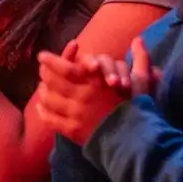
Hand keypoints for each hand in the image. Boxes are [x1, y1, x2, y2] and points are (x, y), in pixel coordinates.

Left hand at [34, 37, 150, 145]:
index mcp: (96, 83)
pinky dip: (43, 112)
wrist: (136, 142)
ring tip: (42, 87)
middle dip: (44, 73)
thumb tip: (138, 39)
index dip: (52, 61)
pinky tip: (41, 107)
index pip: (66, 68)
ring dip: (43, 91)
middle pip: (53, 82)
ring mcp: (75, 115)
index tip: (42, 55)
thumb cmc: (138, 109)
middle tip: (41, 68)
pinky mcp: (72, 131)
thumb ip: (140, 60)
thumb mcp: (141, 83)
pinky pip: (50, 120)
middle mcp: (82, 97)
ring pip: (49, 99)